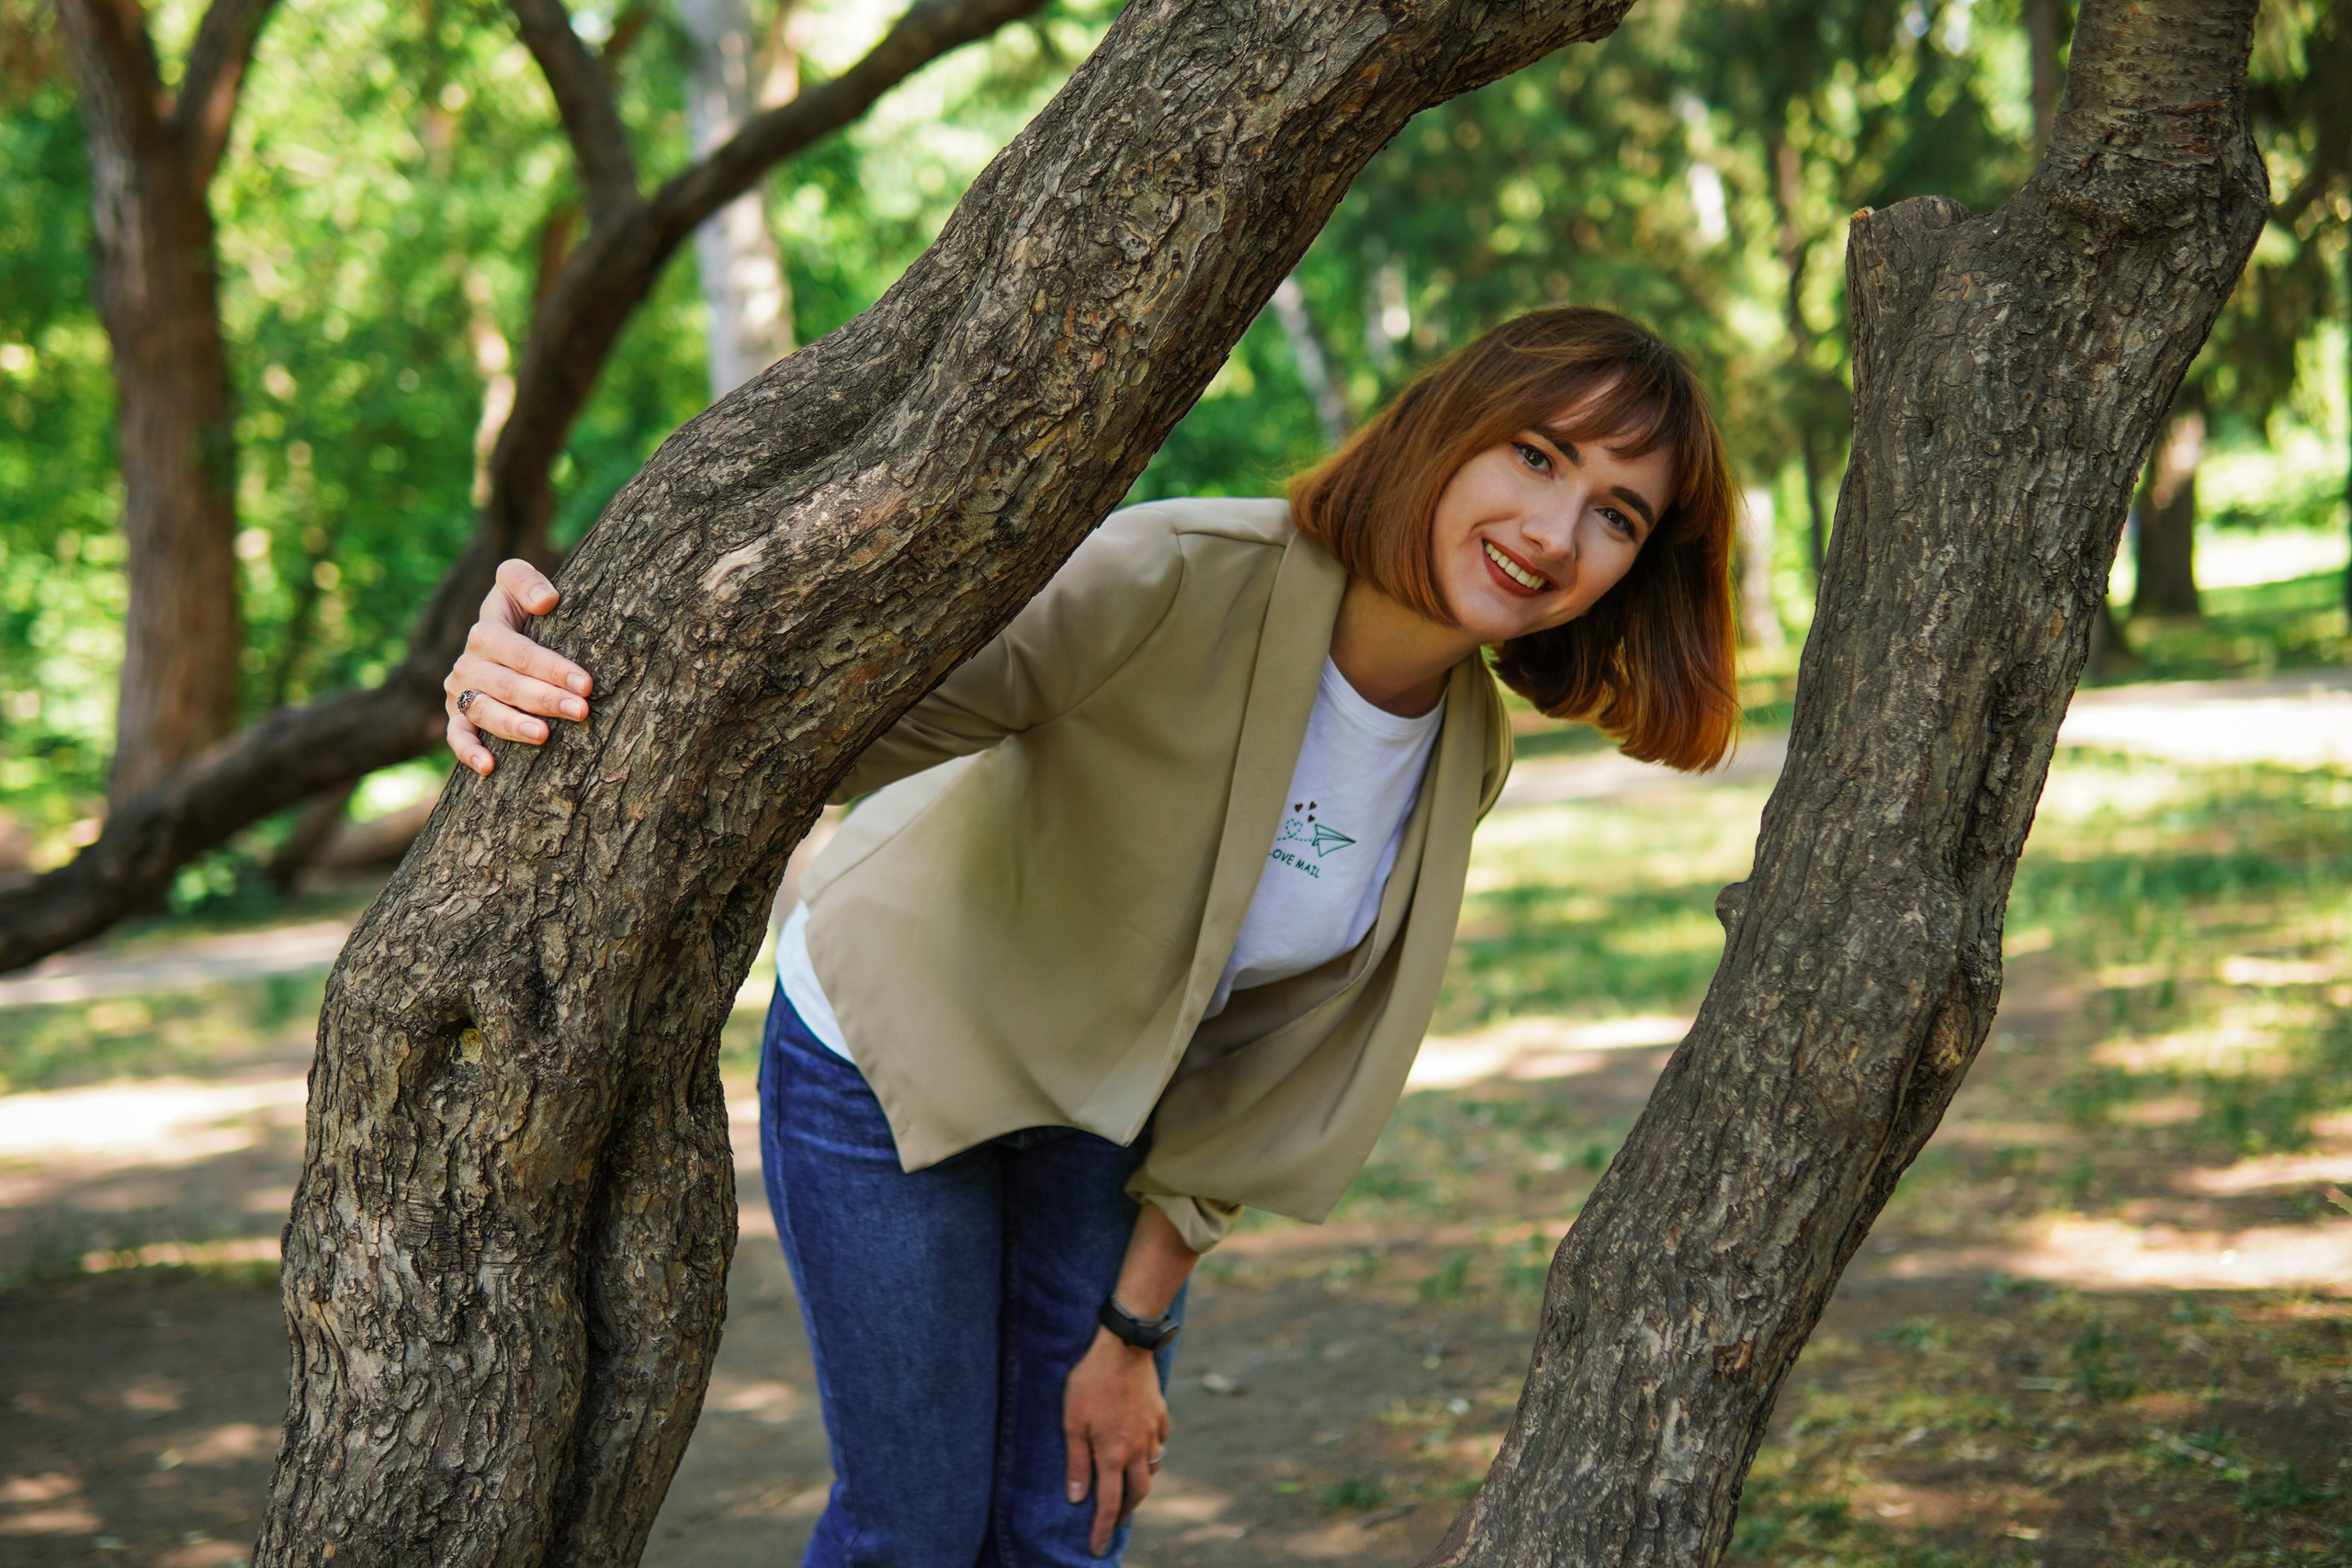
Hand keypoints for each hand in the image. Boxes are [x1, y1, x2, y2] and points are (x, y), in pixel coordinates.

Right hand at [444, 559, 593, 775]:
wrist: (505, 633)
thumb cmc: (522, 610)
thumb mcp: (519, 583)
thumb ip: (525, 580)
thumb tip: (546, 601)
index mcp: (486, 632)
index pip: (520, 653)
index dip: (552, 668)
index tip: (584, 683)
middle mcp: (469, 663)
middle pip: (506, 685)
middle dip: (544, 699)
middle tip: (580, 711)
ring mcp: (460, 692)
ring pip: (484, 712)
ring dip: (514, 725)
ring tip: (544, 736)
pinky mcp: (455, 716)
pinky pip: (456, 736)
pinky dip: (468, 752)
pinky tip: (489, 767)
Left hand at [1062, 1328, 1167, 1556]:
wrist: (1124, 1346)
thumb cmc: (1090, 1382)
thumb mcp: (1072, 1422)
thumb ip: (1076, 1462)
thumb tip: (1076, 1499)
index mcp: (1113, 1455)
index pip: (1109, 1504)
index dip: (1103, 1529)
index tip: (1098, 1548)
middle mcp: (1137, 1449)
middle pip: (1137, 1492)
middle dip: (1125, 1510)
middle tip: (1113, 1517)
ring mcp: (1152, 1431)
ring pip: (1152, 1468)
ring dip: (1139, 1481)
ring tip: (1126, 1483)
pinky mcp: (1160, 1413)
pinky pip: (1160, 1442)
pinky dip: (1151, 1452)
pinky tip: (1141, 1446)